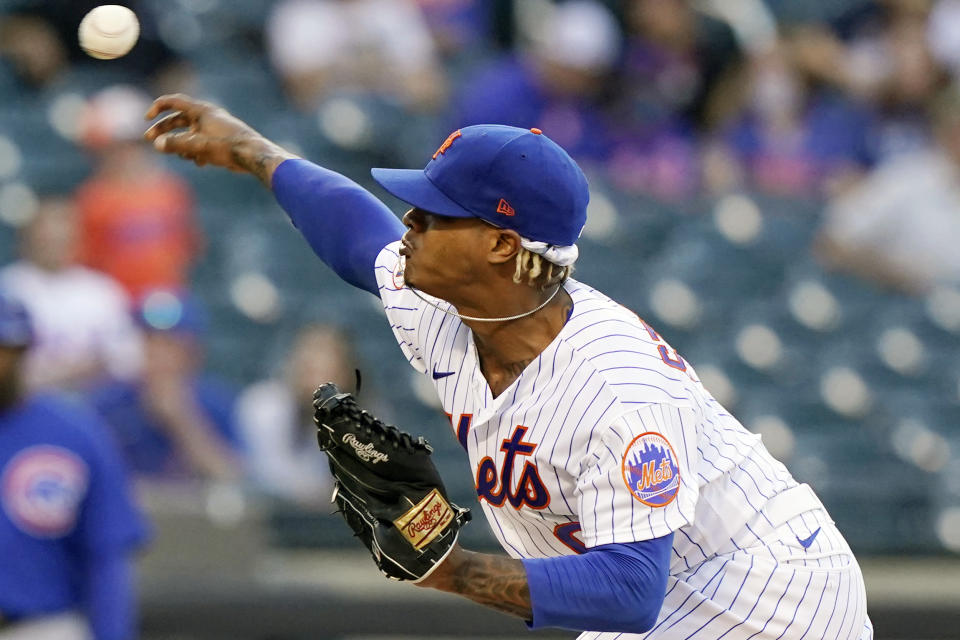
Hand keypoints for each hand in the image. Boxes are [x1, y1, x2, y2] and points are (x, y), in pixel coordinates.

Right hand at [144, 94, 296, 183]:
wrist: (253, 155)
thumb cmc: (227, 146)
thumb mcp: (198, 146)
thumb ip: (176, 144)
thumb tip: (157, 144)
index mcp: (201, 110)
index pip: (173, 102)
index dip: (158, 107)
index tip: (147, 119)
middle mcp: (206, 116)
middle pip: (178, 120)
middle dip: (164, 131)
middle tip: (150, 141)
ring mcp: (213, 128)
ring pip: (189, 135)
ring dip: (182, 146)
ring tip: (185, 156)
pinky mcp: (220, 140)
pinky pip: (201, 144)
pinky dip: (196, 152)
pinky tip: (200, 163)